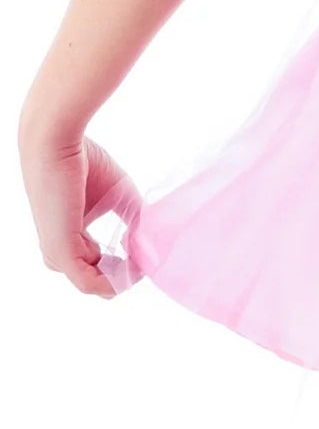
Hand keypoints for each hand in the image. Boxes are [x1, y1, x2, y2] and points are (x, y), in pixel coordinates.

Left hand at [17, 115, 136, 297]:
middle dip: (122, 275)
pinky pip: (88, 282)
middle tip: (145, 263)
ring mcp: (58, 252)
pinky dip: (113, 282)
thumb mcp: (119, 195)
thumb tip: (151, 244)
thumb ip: (135, 219)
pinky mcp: (61, 251)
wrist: (58, 144)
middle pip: (94, 278)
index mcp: (70, 236)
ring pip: (91, 284)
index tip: (146, 255)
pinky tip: (134, 269)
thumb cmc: (84, 161)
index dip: (124, 264)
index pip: (95, 264)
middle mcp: (59, 248)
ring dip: (120, 281)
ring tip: (141, 266)